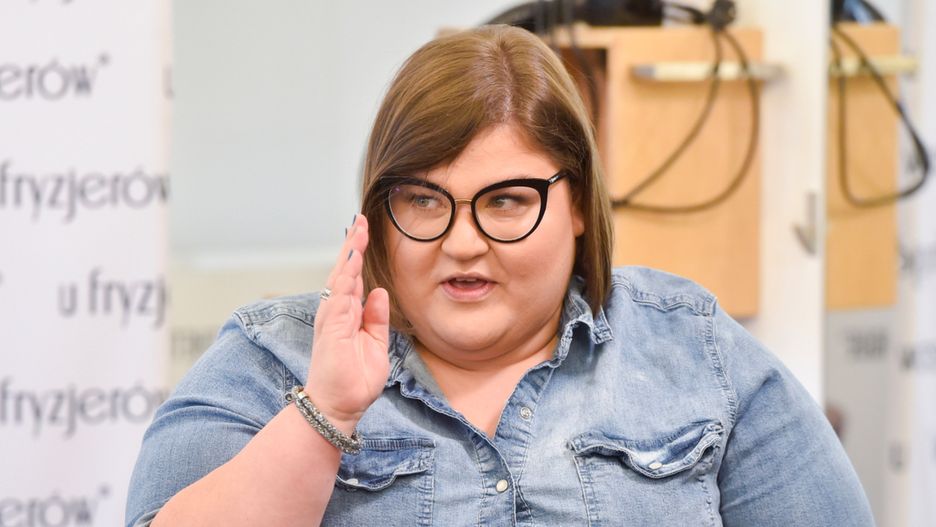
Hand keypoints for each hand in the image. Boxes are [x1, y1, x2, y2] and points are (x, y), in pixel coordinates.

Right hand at [305, 214, 389, 433]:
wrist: (340, 407)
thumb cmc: (355, 380)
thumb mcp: (376, 344)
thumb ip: (376, 318)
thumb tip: (379, 291)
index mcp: (347, 314)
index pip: (353, 277)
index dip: (358, 254)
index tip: (364, 230)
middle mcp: (336, 312)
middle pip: (344, 271)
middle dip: (352, 245)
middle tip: (360, 220)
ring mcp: (332, 320)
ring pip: (340, 280)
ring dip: (348, 256)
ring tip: (357, 232)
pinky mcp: (331, 331)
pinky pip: (339, 300)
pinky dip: (345, 280)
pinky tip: (352, 263)